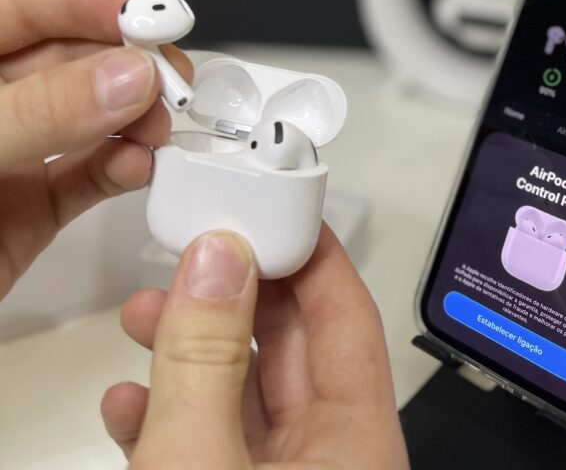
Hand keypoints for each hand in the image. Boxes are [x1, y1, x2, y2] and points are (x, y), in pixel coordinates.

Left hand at [0, 0, 191, 298]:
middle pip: (71, 60)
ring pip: (90, 119)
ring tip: (155, 129)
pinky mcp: (29, 209)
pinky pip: (88, 178)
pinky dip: (121, 171)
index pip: (23, 8)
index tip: (146, 15)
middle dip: (125, 65)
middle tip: (168, 77)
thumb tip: (121, 76)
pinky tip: (134, 168)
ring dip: (133, 119)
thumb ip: (34, 113)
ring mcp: (8, 157)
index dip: (86, 3)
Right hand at [102, 226, 409, 469]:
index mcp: (356, 447)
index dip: (307, 252)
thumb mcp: (201, 461)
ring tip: (141, 313)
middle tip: (192, 247)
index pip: (348, 317)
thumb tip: (216, 261)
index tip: (264, 204)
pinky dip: (165, 416)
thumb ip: (206, 359)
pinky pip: (205, 444)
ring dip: (184, 350)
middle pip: (288, 347)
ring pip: (238, 394)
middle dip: (230, 292)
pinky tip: (126, 400)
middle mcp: (326, 462)